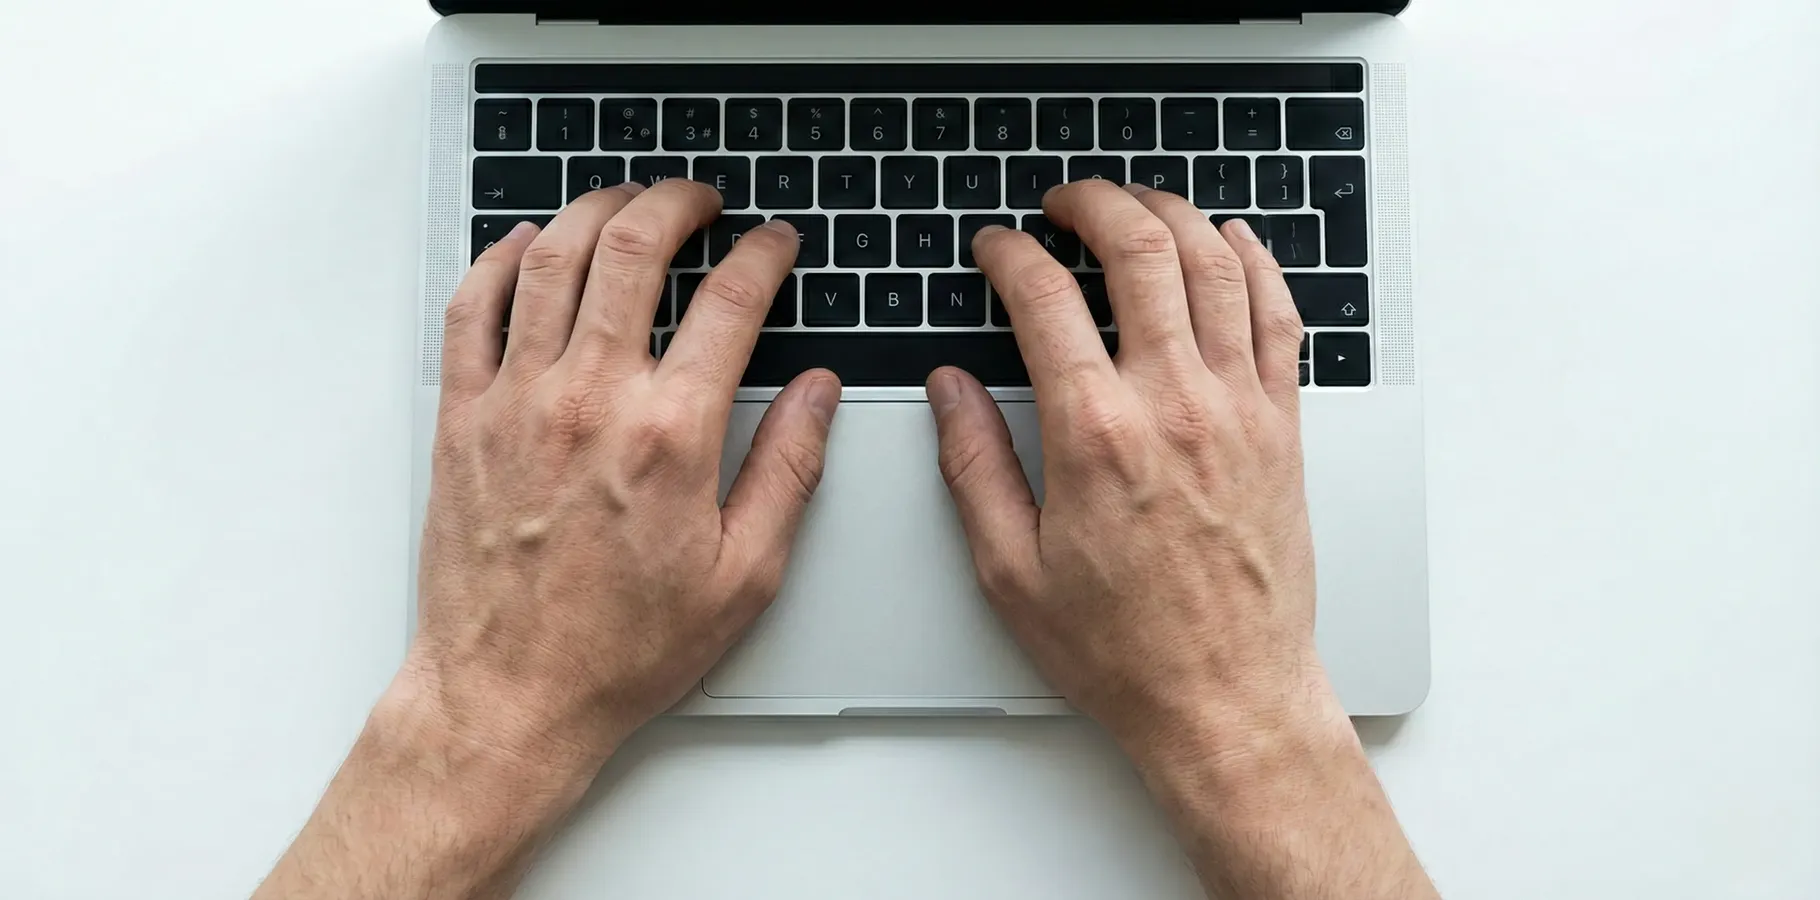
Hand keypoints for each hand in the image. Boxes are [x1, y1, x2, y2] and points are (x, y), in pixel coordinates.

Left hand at [408, 180, 838, 775]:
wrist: (511, 694)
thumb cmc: (620, 648)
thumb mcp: (744, 575)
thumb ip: (790, 471)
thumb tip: (819, 395)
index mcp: (670, 436)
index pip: (730, 303)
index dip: (763, 256)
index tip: (774, 244)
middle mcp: (590, 400)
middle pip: (634, 249)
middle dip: (678, 203)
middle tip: (701, 199)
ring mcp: (517, 401)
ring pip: (551, 259)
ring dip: (594, 209)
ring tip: (624, 200)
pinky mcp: (462, 418)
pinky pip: (470, 308)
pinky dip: (498, 259)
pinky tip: (524, 245)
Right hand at [928, 181, 1339, 761]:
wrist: (1225, 696)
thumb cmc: (1124, 648)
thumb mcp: (1010, 570)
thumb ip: (973, 465)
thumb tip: (950, 389)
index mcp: (1097, 433)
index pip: (1044, 298)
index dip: (1009, 254)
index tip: (996, 248)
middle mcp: (1175, 403)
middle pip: (1139, 250)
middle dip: (1093, 204)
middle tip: (1064, 202)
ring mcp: (1239, 408)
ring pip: (1214, 265)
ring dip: (1171, 213)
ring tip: (1136, 202)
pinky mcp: (1282, 426)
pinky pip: (1279, 316)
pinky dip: (1256, 263)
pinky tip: (1232, 242)